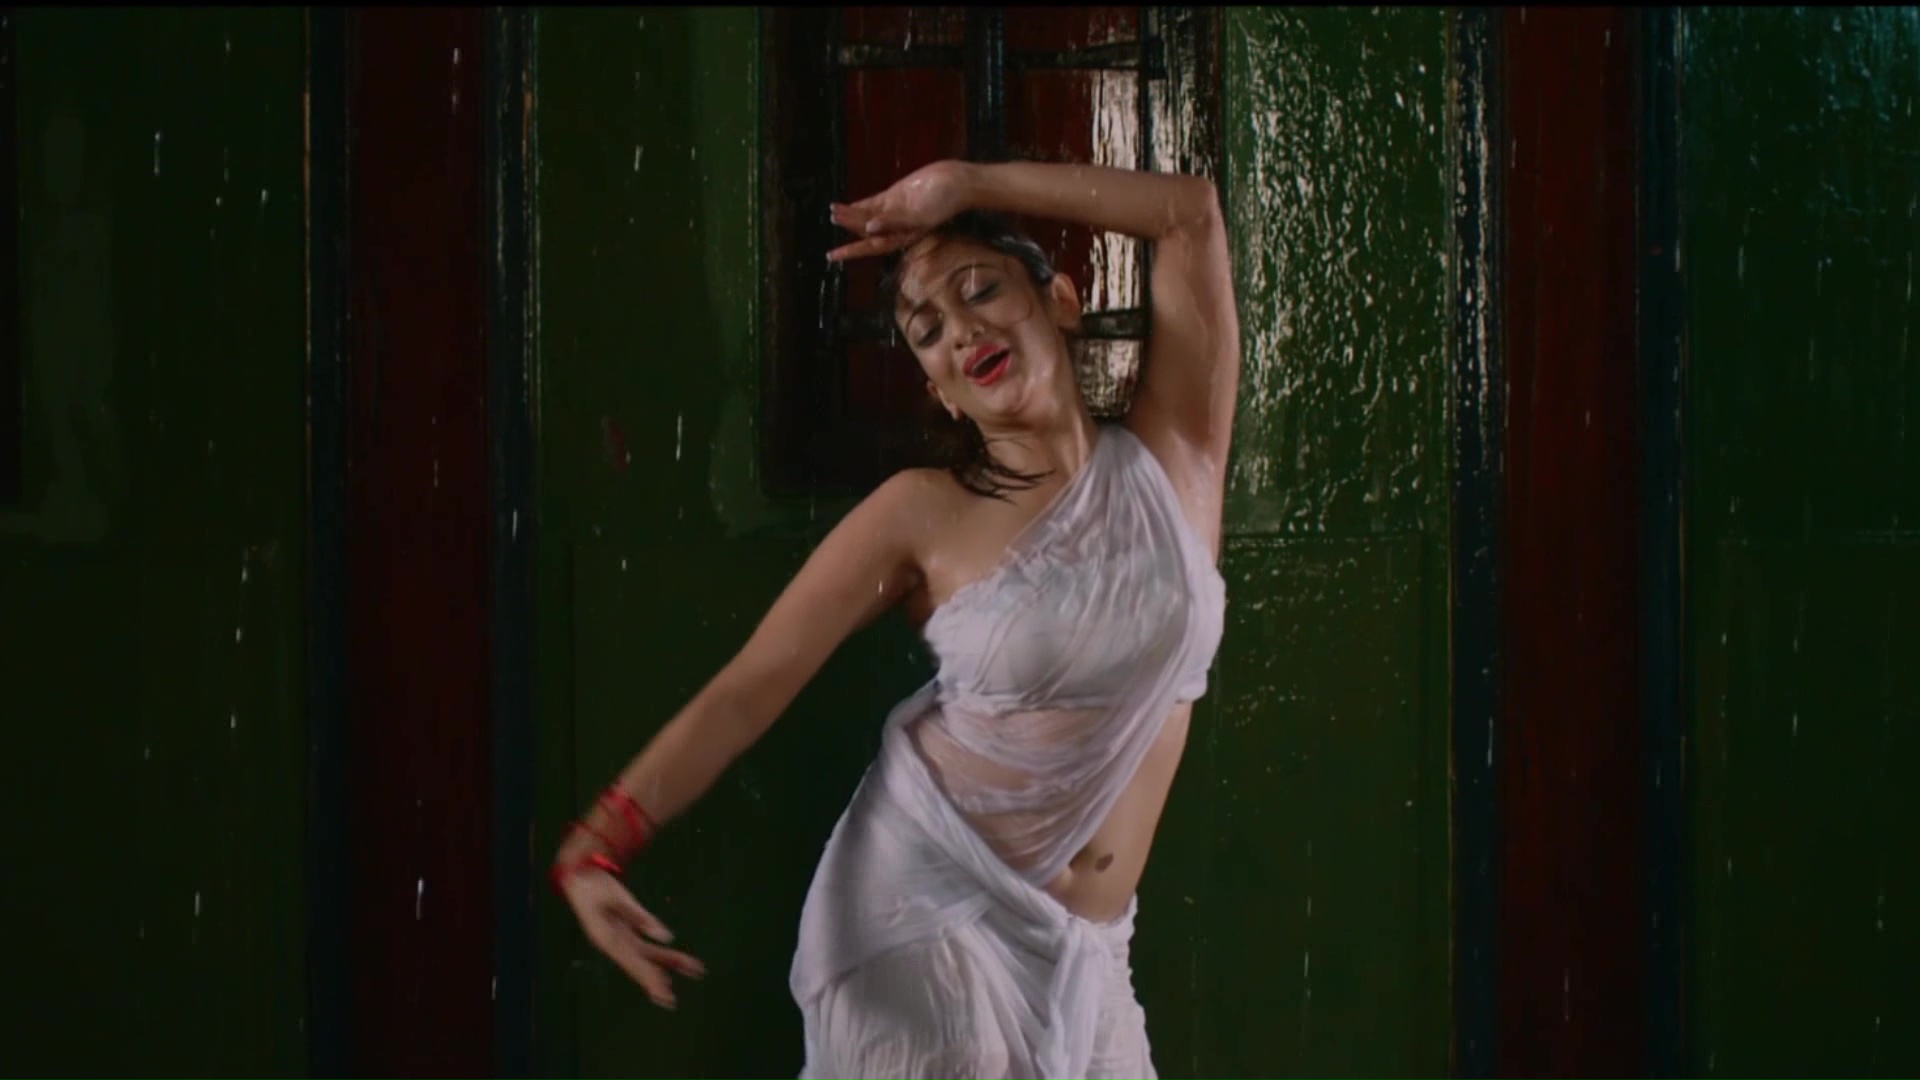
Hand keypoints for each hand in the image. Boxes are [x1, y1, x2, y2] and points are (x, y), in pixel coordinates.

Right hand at [561, 868, 705, 1008]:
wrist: (579, 876)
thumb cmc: (594, 885)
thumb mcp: (615, 897)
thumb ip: (639, 916)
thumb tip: (665, 937)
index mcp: (605, 938)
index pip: (631, 962)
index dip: (647, 978)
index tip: (662, 993)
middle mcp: (612, 944)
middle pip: (638, 964)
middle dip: (655, 981)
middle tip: (671, 1002)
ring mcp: (618, 939)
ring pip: (645, 956)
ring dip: (668, 963)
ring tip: (692, 972)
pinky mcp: (623, 932)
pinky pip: (644, 947)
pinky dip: (660, 955)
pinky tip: (676, 963)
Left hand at [828, 159, 977, 261]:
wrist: (958, 181)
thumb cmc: (945, 202)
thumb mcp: (920, 215)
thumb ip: (895, 221)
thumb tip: (869, 229)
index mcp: (903, 236)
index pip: (872, 246)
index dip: (851, 250)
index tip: (832, 256)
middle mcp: (896, 226)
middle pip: (866, 230)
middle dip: (848, 226)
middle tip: (832, 218)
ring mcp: (895, 210)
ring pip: (867, 215)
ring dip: (850, 215)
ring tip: (833, 211)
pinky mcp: (896, 196)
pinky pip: (873, 203)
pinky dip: (859, 205)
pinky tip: (845, 206)